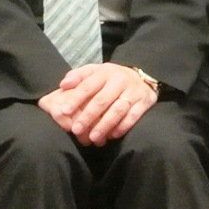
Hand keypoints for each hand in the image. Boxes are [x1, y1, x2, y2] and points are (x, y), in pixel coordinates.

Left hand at [39, 63, 156, 146]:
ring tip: (93, 138)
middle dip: (88, 116)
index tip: (64, 111)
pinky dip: (122, 127)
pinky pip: (133, 116)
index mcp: (105, 72)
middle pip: (102, 100)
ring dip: (104, 125)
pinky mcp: (145, 102)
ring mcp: (133, 91)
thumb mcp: (95, 71)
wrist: (142, 76)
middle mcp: (120, 80)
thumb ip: (78, 76)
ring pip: (118, 110)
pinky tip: (112, 136)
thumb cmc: (111, 78)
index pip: (88, 85)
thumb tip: (63, 84)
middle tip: (76, 130)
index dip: (76, 98)